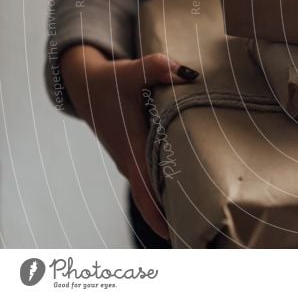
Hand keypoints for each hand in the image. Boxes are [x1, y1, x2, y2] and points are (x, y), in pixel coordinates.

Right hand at [61, 45, 198, 238]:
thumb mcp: (129, 72)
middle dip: (176, 216)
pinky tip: (194, 182)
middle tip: (206, 228)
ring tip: (206, 212)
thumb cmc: (107, 82)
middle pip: (155, 198)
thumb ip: (155, 69)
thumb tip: (185, 71)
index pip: (146, 194)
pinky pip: (155, 174)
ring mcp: (134, 157)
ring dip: (174, 200)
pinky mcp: (137, 150)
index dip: (161, 216)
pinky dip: (171, 182)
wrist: (84, 83)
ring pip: (155, 187)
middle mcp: (132, 160)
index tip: (178, 235)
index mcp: (131, 150)